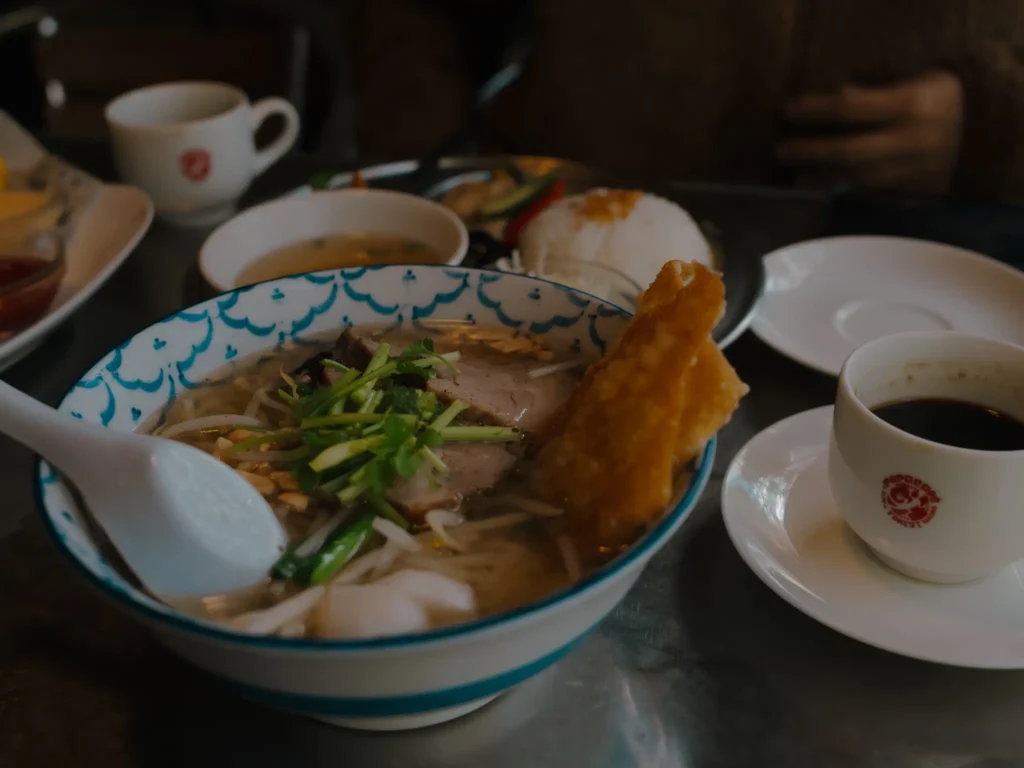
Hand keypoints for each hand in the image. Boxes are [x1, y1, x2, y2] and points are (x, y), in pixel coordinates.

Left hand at [777, 69, 963, 193]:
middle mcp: (912, 141)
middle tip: (781, 150)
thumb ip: (871, 93)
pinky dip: (846, 194)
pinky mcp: (916, 192)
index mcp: (910, 105)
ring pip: (858, 180)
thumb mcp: (910, 82)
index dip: (815, 109)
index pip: (850, 108)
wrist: (981, 128)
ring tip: (796, 179)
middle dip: (810, 152)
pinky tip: (824, 192)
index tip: (787, 111)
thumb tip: (833, 97)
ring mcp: (915, 171)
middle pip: (849, 151)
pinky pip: (873, 196)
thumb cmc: (936, 98)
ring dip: (822, 180)